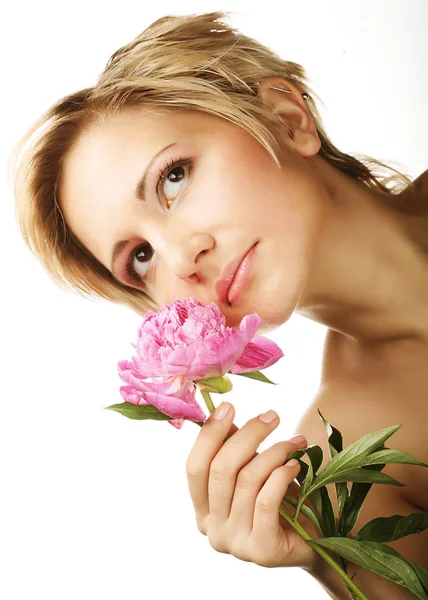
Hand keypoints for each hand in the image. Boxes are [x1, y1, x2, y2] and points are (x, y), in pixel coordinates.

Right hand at [185, 403, 319, 568]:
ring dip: (274, 453)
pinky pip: (266, 501)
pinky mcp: (262, 550)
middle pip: (221, 470)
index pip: (194, 467)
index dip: (209, 435)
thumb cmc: (283, 500)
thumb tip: (222, 413)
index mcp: (203, 511)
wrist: (319, 541)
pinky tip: (296, 465)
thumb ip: (234, 450)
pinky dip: (281, 476)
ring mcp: (236, 543)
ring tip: (296, 442)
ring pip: (247, 481)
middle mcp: (213, 530)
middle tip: (272, 416)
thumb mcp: (254, 471)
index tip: (229, 406)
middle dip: (248, 435)